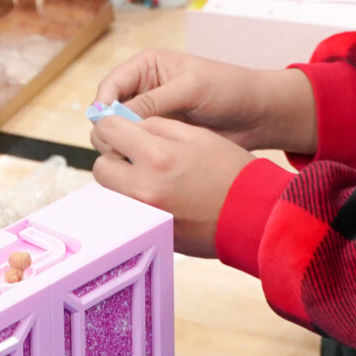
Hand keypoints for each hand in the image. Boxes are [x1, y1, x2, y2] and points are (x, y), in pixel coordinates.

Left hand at [89, 115, 251, 257]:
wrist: (254, 216)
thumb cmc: (231, 172)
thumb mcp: (197, 136)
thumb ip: (158, 127)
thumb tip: (130, 125)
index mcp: (157, 156)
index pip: (107, 130)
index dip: (113, 124)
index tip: (121, 126)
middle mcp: (143, 188)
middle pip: (101, 166)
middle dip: (114, 156)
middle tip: (135, 153)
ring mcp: (145, 215)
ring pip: (110, 192)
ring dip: (121, 180)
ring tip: (149, 175)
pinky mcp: (150, 232)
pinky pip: (127, 211)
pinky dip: (135, 201)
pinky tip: (159, 195)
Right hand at [94, 50, 315, 154]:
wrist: (257, 114)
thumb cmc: (229, 89)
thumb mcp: (191, 89)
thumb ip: (154, 101)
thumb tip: (116, 117)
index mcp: (147, 67)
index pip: (110, 86)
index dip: (103, 106)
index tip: (105, 127)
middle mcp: (143, 89)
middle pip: (109, 112)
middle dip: (110, 129)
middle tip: (117, 148)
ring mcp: (151, 115)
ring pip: (120, 133)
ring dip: (122, 145)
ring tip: (133, 159)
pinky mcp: (160, 137)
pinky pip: (138, 147)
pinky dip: (136, 156)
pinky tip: (143, 166)